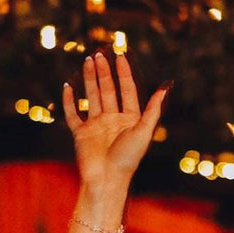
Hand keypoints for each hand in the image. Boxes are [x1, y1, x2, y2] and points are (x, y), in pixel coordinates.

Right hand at [63, 52, 167, 189]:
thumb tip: (166, 86)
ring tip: (87, 60)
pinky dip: (69, 101)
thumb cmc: (129, 158)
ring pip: (92, 96)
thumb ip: (153, 109)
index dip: (123, 72)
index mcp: (131, 119)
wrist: (107, 179)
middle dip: (104, 72)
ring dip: (89, 79)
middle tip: (99, 53)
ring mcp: (96, 126)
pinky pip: (73, 114)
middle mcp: (113, 120)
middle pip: (108, 90)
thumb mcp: (144, 131)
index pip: (126, 90)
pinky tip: (67, 86)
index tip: (120, 55)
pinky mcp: (81, 133)